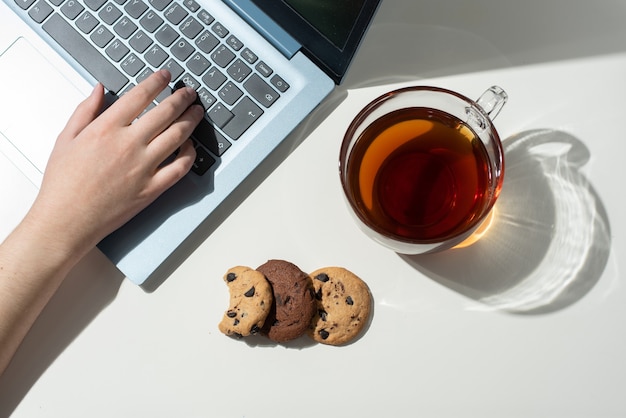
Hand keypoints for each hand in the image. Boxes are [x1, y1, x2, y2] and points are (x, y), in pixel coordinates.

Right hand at [25, 69, 203, 258]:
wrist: (66, 220)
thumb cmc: (63, 184)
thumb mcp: (66, 139)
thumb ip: (85, 110)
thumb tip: (99, 89)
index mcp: (106, 129)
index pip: (140, 96)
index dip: (157, 82)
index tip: (166, 76)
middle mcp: (129, 145)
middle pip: (166, 113)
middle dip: (181, 98)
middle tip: (189, 92)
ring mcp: (144, 168)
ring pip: (178, 136)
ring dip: (191, 120)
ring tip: (196, 112)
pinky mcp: (152, 189)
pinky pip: (180, 167)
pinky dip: (189, 154)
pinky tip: (190, 146)